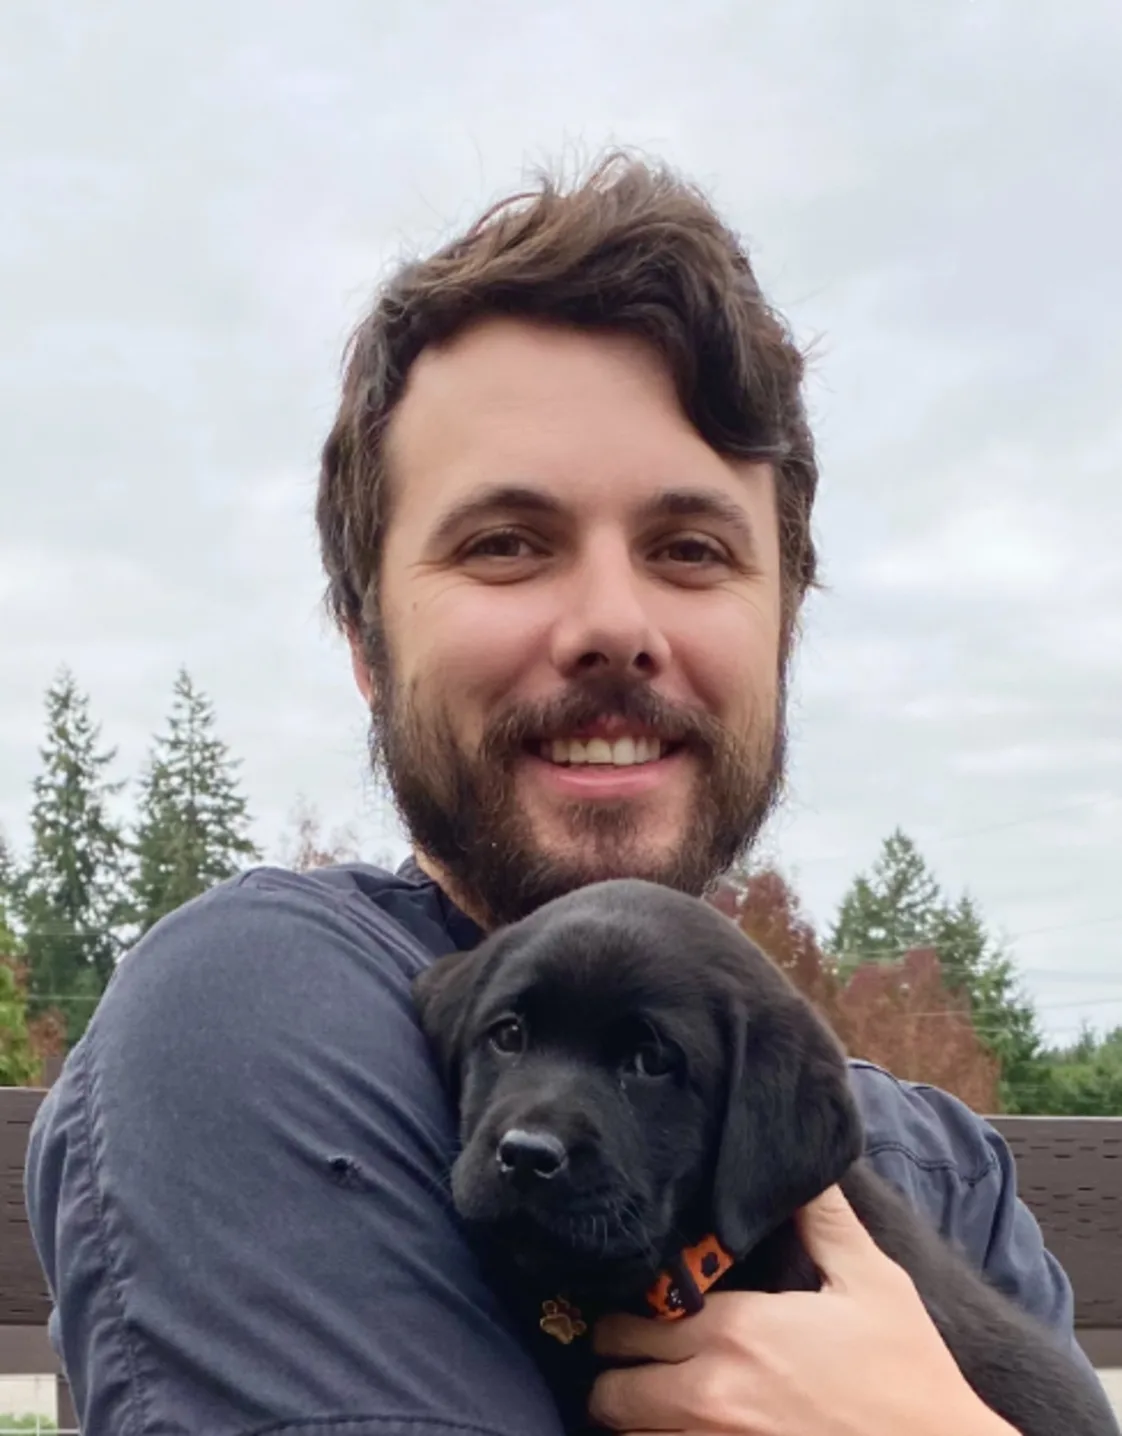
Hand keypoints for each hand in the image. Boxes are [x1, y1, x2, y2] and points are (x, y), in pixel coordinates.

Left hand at [589, 1184, 1015, 1434]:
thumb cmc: (908, 1375)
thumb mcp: (872, 1283)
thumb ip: (823, 1220)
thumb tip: (807, 1164)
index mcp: (735, 1332)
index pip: (629, 1324)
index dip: (626, 1318)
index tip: (642, 1313)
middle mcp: (710, 1394)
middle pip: (610, 1389)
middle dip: (619, 1371)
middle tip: (639, 1359)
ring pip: (629, 1434)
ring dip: (637, 1416)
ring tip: (659, 1397)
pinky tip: (687, 1427)